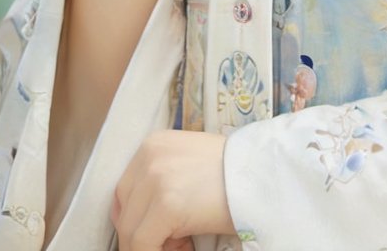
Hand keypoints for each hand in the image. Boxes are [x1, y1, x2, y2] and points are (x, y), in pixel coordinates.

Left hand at [113, 130, 231, 250]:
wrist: (262, 174)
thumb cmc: (232, 173)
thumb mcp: (186, 165)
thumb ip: (160, 181)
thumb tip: (138, 221)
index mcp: (153, 145)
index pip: (125, 193)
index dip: (138, 219)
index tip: (160, 231)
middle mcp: (149, 157)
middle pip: (124, 212)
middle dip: (142, 234)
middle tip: (176, 241)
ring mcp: (155, 180)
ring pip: (130, 233)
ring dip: (151, 246)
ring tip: (182, 244)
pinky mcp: (165, 205)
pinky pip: (142, 245)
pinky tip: (185, 247)